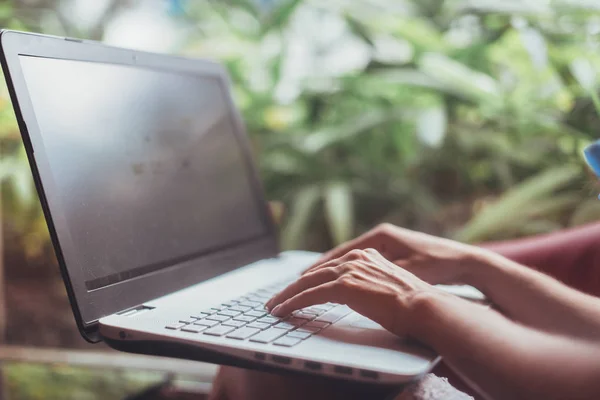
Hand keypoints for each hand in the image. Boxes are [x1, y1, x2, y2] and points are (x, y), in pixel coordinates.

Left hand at [265, 248, 446, 336]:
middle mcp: (356, 258)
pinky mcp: (345, 285)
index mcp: (367, 255)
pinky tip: (283, 311)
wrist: (425, 306)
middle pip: (315, 272)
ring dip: (287, 295)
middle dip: (293, 287)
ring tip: (274, 306)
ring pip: (307, 282)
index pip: (330, 266)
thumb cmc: (414, 303)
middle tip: (277, 298)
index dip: (311, 278)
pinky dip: (293, 303)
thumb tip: (360, 296)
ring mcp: (349, 269)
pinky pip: (309, 295)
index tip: (297, 287)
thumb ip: (370, 285)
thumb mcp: (388, 287)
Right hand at [305, 223, 487, 284]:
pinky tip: (333, 282)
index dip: (316, 271)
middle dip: (314, 272)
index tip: (298, 281)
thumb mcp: (406, 272)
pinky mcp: (389, 252)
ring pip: (344, 259)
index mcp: (379, 237)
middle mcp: (378, 237)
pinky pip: (356, 263)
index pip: (338, 256)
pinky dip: (341, 272)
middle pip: (337, 256)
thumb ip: (376, 277)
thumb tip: (346, 284)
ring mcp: (383, 244)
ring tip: (303, 285)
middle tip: (292, 285)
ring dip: (324, 273)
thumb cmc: (437, 265)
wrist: (463, 260)